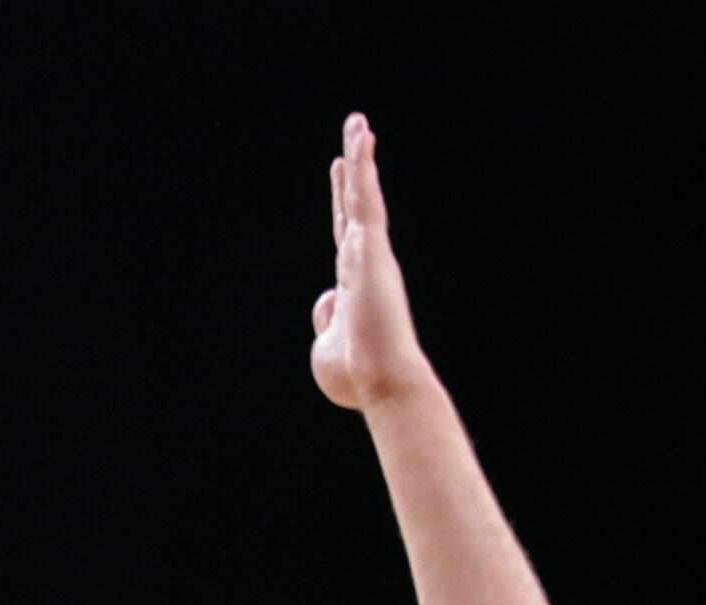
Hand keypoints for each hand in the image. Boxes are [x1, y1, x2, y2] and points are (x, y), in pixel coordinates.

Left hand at [310, 114, 437, 411]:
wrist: (379, 381)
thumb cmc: (354, 375)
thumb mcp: (326, 349)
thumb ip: (327, 321)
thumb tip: (326, 302)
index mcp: (354, 285)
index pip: (346, 235)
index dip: (343, 204)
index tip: (340, 172)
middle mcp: (365, 263)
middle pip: (356, 205)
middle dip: (354, 169)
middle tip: (356, 133)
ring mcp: (369, 254)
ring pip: (362, 195)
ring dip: (360, 157)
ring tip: (357, 122)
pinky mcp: (371, 249)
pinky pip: (365, 200)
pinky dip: (363, 170)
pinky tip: (360, 140)